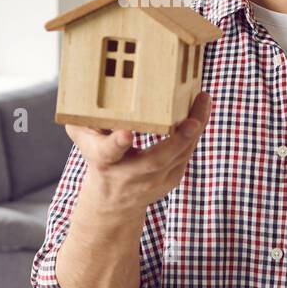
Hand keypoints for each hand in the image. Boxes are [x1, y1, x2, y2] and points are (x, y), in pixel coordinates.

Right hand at [65, 92, 211, 215]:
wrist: (113, 200)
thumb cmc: (97, 156)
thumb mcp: (83, 138)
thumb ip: (86, 117)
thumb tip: (90, 87)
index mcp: (104, 162)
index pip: (108, 154)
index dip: (116, 144)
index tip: (126, 134)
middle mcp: (129, 175)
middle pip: (156, 160)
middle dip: (177, 140)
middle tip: (193, 119)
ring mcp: (153, 181)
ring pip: (179, 156)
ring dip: (195, 130)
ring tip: (203, 101)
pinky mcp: (171, 180)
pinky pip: (186, 153)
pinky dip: (195, 133)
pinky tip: (201, 111)